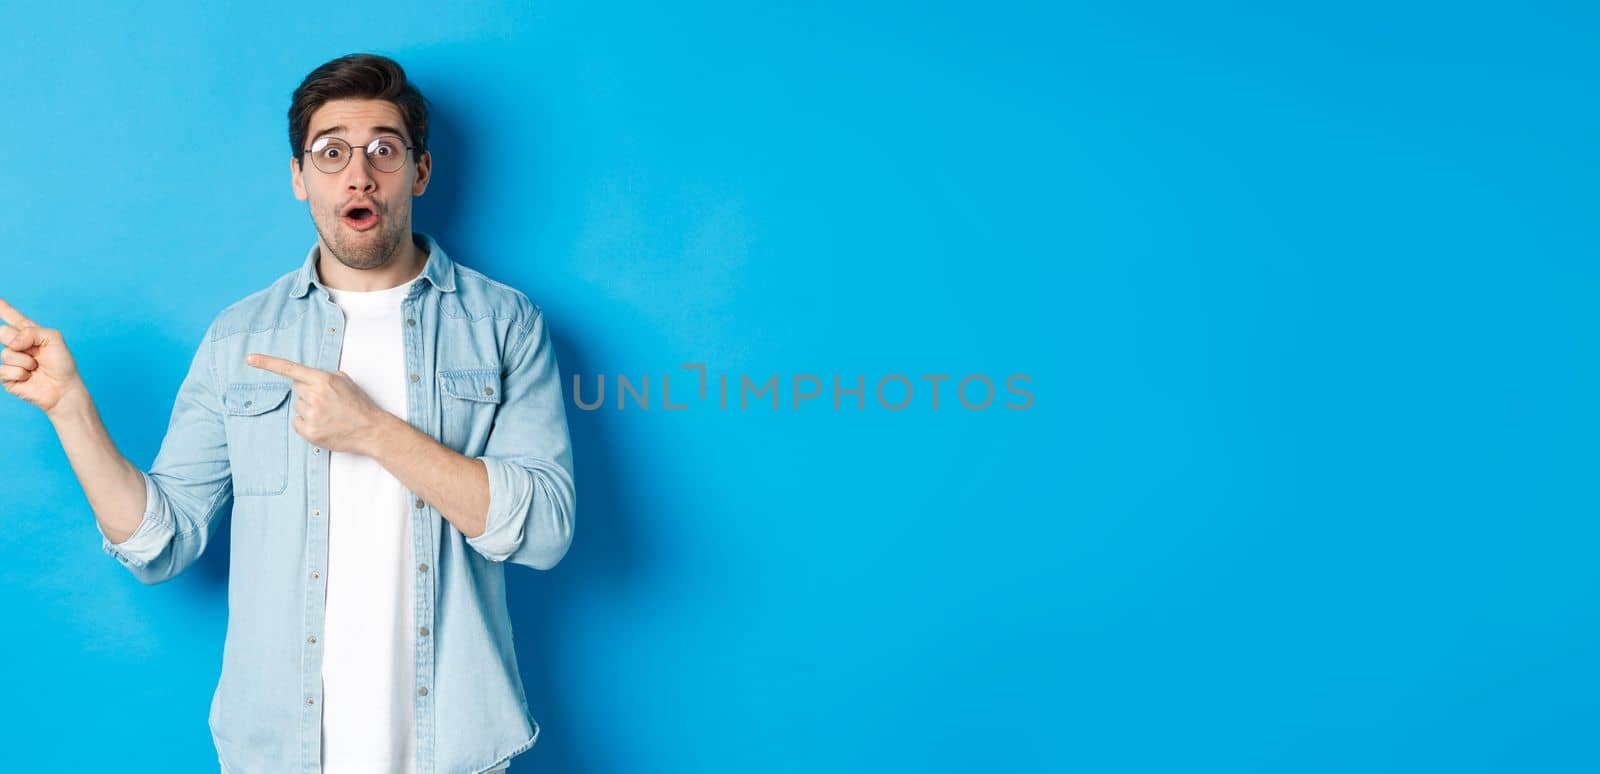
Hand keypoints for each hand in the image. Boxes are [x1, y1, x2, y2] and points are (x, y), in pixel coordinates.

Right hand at [0, 298, 84, 417]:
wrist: (63, 388)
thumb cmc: (62, 363)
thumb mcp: (53, 338)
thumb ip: (31, 332)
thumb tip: (11, 343)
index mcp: (28, 333)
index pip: (11, 317)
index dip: (1, 308)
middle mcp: (17, 344)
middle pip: (3, 332)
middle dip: (20, 341)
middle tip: (35, 352)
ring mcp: (10, 360)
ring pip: (6, 353)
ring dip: (26, 361)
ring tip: (36, 367)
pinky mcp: (6, 376)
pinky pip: (4, 370)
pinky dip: (20, 373)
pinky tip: (29, 377)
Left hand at [246, 353, 392, 455]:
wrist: (371, 429)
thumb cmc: (359, 404)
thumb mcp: (345, 381)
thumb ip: (323, 376)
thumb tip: (307, 378)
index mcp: (323, 380)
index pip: (290, 368)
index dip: (267, 363)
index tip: (249, 359)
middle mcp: (315, 396)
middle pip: (295, 389)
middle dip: (307, 392)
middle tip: (326, 401)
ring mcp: (311, 415)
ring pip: (297, 407)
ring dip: (308, 409)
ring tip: (328, 414)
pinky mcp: (309, 432)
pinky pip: (296, 423)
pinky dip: (307, 423)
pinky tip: (323, 424)